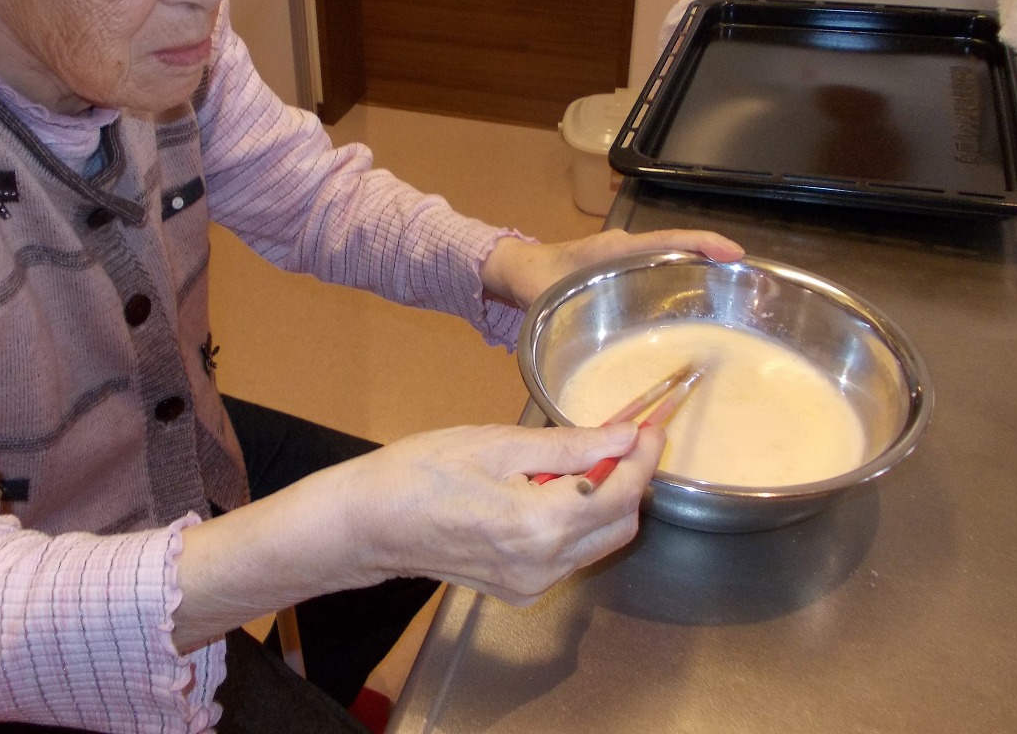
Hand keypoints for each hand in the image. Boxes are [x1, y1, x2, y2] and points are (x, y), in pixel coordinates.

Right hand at [347, 420, 663, 604]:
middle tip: (623, 436)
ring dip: (605, 499)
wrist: (366, 525)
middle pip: (619, 525)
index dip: (643, 457)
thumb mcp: (495, 444)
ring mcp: (532, 585)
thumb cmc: (418, 473)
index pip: (620, 494)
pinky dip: (577, 521)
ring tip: (583, 456)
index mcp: (539, 526)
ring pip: (598, 542)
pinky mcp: (520, 590)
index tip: (650, 426)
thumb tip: (625, 436)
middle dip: (630, 479)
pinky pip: (570, 555)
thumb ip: (568, 445)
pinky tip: (552, 488)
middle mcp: (544, 566)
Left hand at [479, 228, 743, 309]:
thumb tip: (564, 334)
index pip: (666, 240)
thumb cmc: (529, 276)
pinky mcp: (624, 281)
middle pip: (680, 252)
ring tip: (736, 304)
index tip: (735, 253)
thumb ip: (551, 311)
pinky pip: (660, 281)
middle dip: (715, 263)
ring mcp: (627, 266)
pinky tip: (695, 320)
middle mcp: (626, 253)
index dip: (702, 244)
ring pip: (673, 266)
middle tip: (750, 287)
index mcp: (612, 250)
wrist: (514, 271)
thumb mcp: (540, 293)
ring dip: (703, 278)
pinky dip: (682, 292)